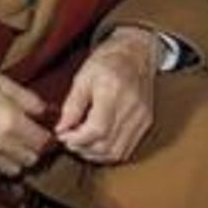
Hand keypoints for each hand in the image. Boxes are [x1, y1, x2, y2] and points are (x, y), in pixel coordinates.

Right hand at [0, 60, 52, 177]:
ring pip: (13, 169)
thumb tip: (45, 111)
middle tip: (30, 135)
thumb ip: (28, 100)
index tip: (45, 131)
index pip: (41, 142)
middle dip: (34, 148)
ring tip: (13, 143)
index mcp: (9, 121)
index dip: (47, 136)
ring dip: (17, 159)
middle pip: (30, 159)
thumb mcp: (1, 82)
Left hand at [54, 26, 158, 163]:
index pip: (97, 129)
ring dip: (94, 154)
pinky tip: (97, 143)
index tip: (62, 135)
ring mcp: (142, 117)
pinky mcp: (146, 123)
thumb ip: (71, 105)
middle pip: (106, 145)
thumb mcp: (82, 77)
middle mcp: (131, 108)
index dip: (76, 139)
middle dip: (82, 148)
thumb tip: (61, 129)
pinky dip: (108, 152)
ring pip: (116, 153)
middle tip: (68, 139)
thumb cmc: (108, 61)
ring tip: (81, 142)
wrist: (136, 53)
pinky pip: (126, 150)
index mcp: (114, 92)